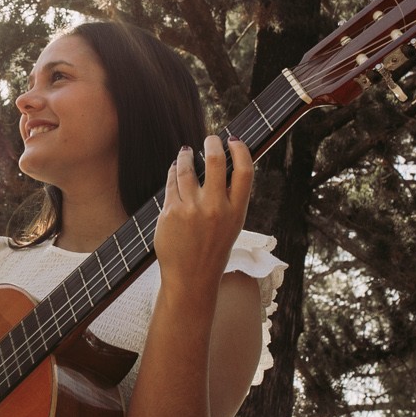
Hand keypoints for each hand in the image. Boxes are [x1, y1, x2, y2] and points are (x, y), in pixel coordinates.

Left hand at [154, 136, 252, 286]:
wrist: (191, 277)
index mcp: (236, 211)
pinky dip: (173, 171)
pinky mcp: (171, 212)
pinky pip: (172, 183)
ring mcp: (192, 209)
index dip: (241, 150)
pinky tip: (175, 168)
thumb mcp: (231, 226)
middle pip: (216, 162)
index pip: (245, 171)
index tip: (234, 139)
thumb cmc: (212, 250)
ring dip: (187, 156)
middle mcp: (215, 208)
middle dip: (212, 143)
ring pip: (187, 169)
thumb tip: (222, 165)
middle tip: (210, 139)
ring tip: (186, 152)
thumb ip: (228, 199)